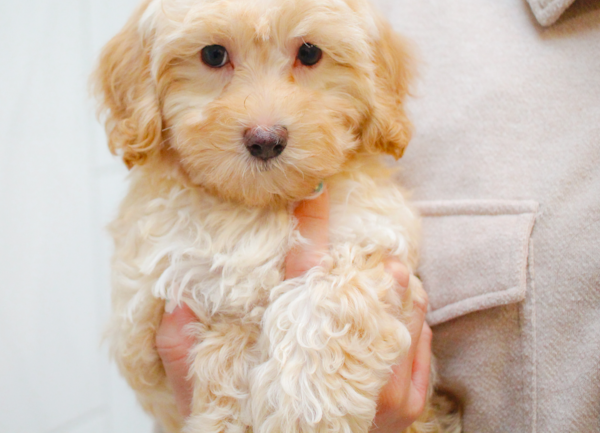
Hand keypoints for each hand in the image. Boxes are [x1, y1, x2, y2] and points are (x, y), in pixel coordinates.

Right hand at [156, 188, 431, 432]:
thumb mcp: (203, 407)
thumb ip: (183, 356)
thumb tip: (178, 301)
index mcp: (299, 359)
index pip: (305, 275)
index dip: (311, 226)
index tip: (314, 191)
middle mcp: (349, 372)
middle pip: (373, 288)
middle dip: (370, 260)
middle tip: (361, 248)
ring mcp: (385, 392)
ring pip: (406, 310)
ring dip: (394, 287)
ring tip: (376, 278)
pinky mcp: (407, 407)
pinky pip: (421, 342)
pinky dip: (411, 319)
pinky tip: (393, 314)